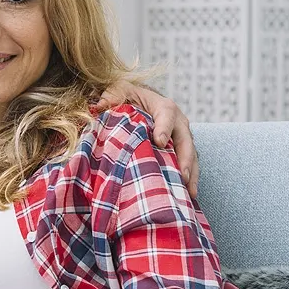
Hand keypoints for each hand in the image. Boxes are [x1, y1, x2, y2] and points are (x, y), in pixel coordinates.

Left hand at [98, 81, 198, 196]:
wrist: (135, 100)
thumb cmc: (126, 97)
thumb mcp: (116, 92)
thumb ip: (108, 98)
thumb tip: (96, 107)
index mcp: (162, 106)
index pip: (166, 114)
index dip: (163, 127)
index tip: (158, 141)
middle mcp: (177, 121)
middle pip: (185, 139)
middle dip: (185, 158)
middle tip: (183, 175)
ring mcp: (180, 137)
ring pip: (190, 154)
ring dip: (191, 173)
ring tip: (190, 193)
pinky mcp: (178, 150)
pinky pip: (187, 164)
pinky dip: (189, 179)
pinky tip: (187, 195)